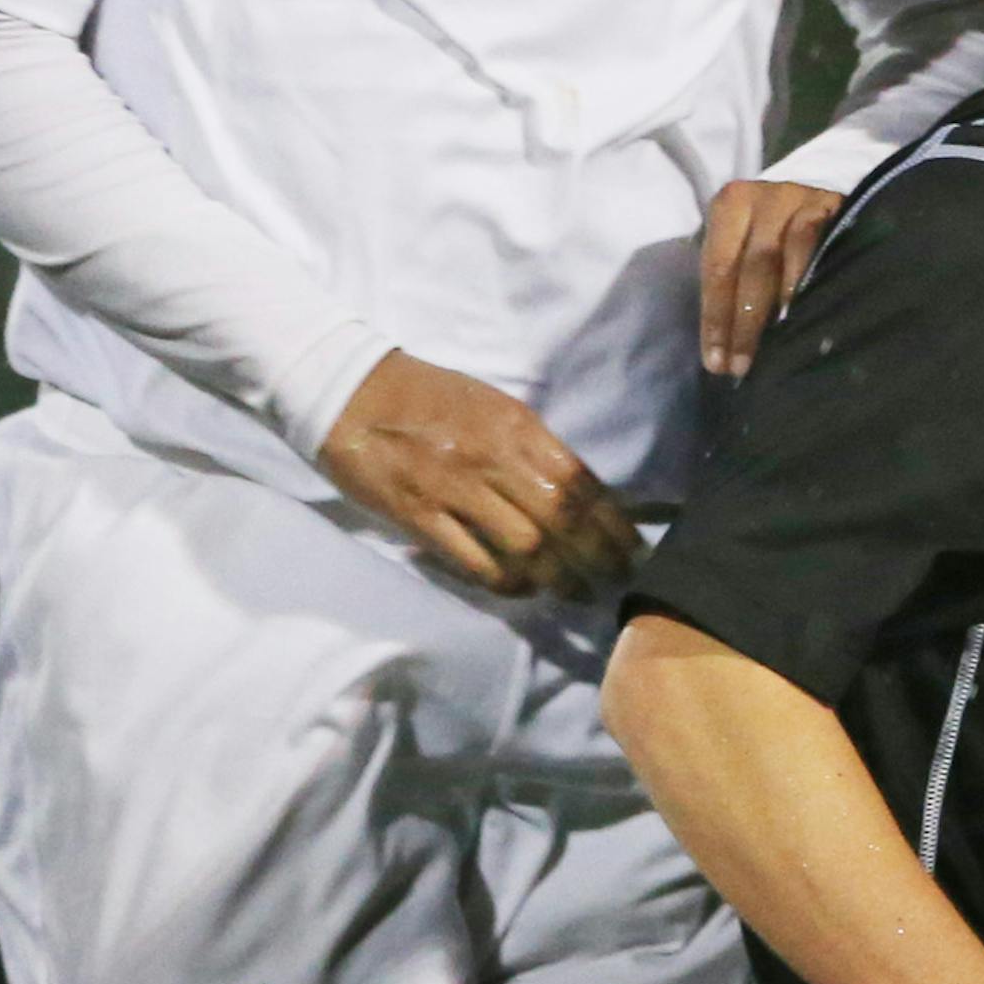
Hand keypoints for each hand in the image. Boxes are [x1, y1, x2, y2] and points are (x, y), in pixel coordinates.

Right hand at [319, 350, 641, 598]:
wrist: (349, 390)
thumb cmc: (426, 397)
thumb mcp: (491, 406)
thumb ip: (531, 445)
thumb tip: (576, 492)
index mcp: (516, 425)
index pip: (580, 481)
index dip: (614, 522)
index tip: (634, 550)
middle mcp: (493, 455)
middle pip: (562, 517)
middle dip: (597, 556)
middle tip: (618, 583)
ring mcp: (454, 487)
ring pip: (525, 544)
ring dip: (557, 576)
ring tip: (576, 593)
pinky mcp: (419, 514)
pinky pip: (473, 560)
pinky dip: (504, 581)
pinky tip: (521, 589)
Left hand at [700, 179, 844, 375]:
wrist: (819, 197)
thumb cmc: (771, 232)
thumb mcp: (743, 247)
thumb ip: (732, 283)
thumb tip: (721, 352)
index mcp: (730, 204)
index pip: (717, 269)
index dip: (715, 318)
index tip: (717, 362)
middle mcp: (764, 196)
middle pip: (749, 267)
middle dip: (743, 321)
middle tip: (742, 365)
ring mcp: (801, 198)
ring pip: (786, 258)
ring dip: (779, 306)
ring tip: (778, 346)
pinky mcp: (834, 205)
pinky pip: (821, 247)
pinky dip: (812, 281)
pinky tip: (811, 310)